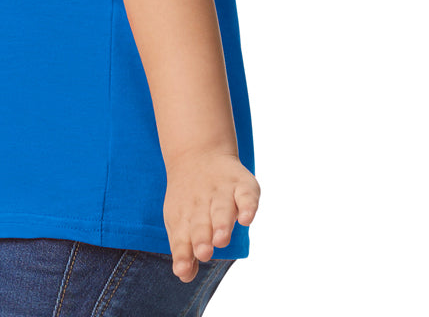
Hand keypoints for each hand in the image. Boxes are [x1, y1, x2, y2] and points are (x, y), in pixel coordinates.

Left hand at [163, 151, 259, 282]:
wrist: (197, 153)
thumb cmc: (189, 201)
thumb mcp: (180, 222)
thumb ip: (184, 251)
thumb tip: (184, 276)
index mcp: (184, 216)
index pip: (182, 237)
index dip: (183, 254)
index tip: (182, 269)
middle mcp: (202, 203)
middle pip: (201, 223)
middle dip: (202, 238)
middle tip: (203, 252)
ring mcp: (221, 191)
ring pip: (222, 208)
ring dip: (221, 223)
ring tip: (221, 239)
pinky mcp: (242, 183)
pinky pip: (246, 193)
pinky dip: (247, 205)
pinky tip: (246, 219)